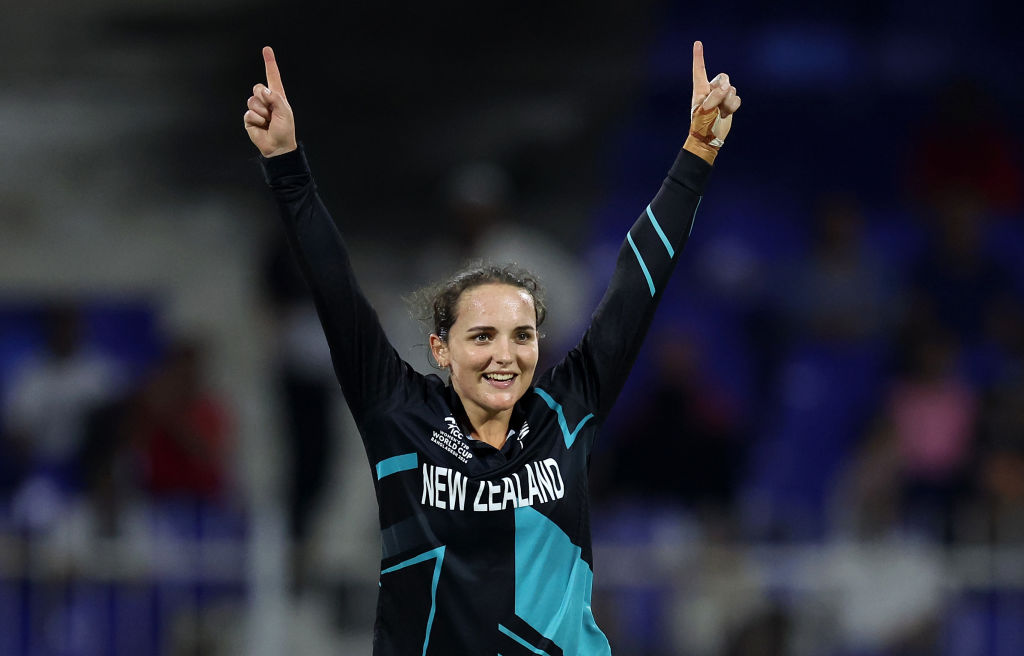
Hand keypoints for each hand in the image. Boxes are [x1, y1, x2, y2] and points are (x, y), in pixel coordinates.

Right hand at [244, 46, 297, 157]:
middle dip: (264, 98)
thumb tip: (263, 90)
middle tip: (271, 112)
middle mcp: (265, 100)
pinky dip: (257, 120)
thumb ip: (275, 98)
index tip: (267, 49)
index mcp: (276, 96)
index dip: (269, 62)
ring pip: (252, 101)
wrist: (277, 146)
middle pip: (257, 87)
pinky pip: (249, 113)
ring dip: (262, 112)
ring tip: (268, 121)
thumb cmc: (285, 129)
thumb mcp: (284, 111)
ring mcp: (256, 108)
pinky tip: (262, 126)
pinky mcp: (249, 118)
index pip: (272, 76)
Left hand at [685, 41, 740, 164]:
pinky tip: (726, 114)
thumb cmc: (701, 125)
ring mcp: (721, 97)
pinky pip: (737, 98)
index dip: (699, 57)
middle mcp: (710, 90)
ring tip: (720, 112)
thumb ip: (715, 97)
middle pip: (723, 78)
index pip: (699, 70)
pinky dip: (733, 106)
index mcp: (700, 90)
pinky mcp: (729, 104)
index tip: (697, 43)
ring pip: (731, 89)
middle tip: (718, 102)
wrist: (709, 139)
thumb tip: (727, 87)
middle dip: (723, 89)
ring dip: (728, 101)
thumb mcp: (705, 110)